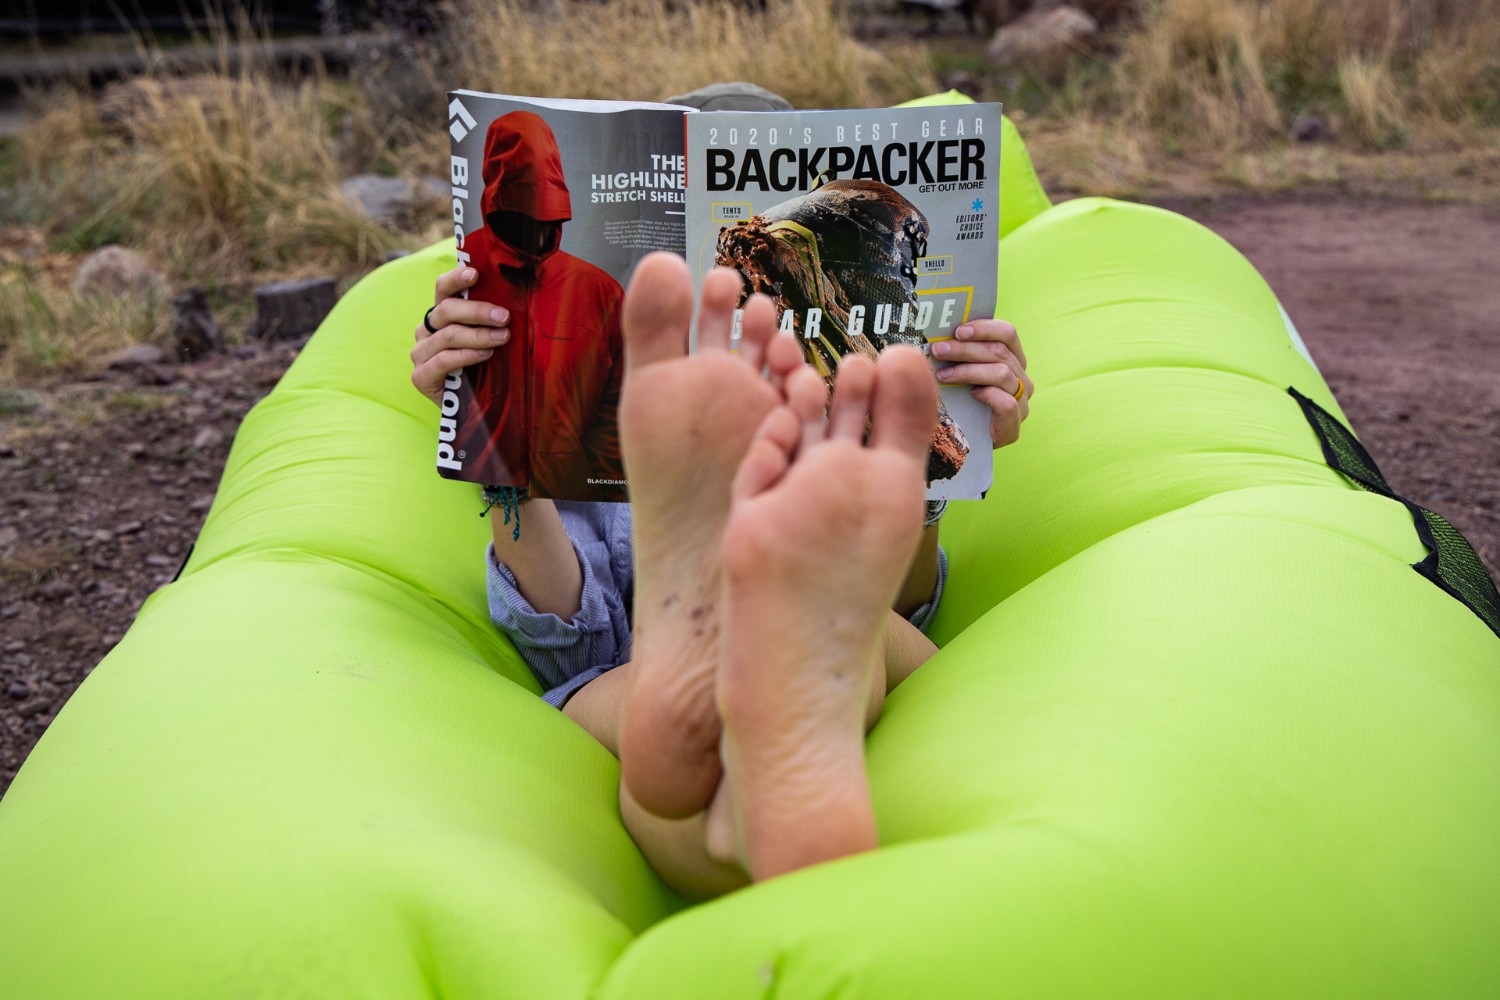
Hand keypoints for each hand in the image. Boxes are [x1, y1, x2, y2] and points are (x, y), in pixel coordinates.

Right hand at [410, 265, 510, 406]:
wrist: (472, 410)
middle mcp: (426, 330)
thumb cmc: (484, 369)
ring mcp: (420, 353)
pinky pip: (442, 360)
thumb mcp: (489, 341)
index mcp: (441, 316)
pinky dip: (466, 356)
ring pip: (447, 335)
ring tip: (502, 338)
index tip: (476, 273)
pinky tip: (485, 355)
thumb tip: (519, 303)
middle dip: (477, 311)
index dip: (456, 279)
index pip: (443, 289)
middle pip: (446, 310)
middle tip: (503, 317)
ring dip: (478, 335)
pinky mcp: (420, 377)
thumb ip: (493, 322)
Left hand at [930, 319, 1031, 448]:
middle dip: (965, 349)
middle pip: (1000, 353)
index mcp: (1013, 362)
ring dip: (968, 371)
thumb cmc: (958, 404)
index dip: (984, 328)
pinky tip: (971, 395)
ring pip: (1002, 374)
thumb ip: (958, 355)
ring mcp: (1022, 404)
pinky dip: (987, 394)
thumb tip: (938, 335)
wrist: (961, 447)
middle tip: (939, 350)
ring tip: (943, 375)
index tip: (958, 330)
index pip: (1008, 334)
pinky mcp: (1013, 427)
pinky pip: (1006, 402)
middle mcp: (1022, 380)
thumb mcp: (959, 374)